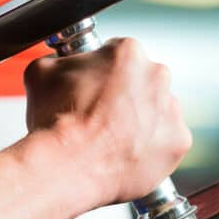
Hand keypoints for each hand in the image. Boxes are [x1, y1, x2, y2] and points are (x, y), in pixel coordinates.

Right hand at [24, 38, 191, 205]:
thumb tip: (59, 63)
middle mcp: (157, 76)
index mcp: (128, 52)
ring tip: (112, 138)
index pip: (118, 55)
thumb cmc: (56, 123)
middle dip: (125, 96)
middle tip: (101, 115)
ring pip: (157, 111)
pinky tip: (126, 153)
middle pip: (143, 81)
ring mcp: (171, 110)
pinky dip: (151, 148)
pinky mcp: (178, 142)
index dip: (101, 74)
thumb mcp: (40, 73)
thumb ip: (57, 61)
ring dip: (141, 121)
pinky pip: (166, 141)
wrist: (67, 166)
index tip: (92, 89)